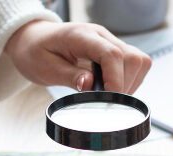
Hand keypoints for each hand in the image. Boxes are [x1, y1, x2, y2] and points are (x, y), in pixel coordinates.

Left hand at [5, 20, 150, 92]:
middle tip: (108, 101)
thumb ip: (69, 76)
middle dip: (126, 85)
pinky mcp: (114, 50)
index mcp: (81, 36)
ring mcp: (109, 41)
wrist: (33, 41)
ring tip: (111, 96)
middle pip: (132, 58)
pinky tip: (113, 89)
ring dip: (131, 84)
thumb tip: (90, 85)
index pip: (112, 54)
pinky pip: (135, 65)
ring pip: (139, 61)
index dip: (116, 80)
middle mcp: (100, 35)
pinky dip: (130, 81)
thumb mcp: (44, 68)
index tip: (110, 100)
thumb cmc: (36, 52)